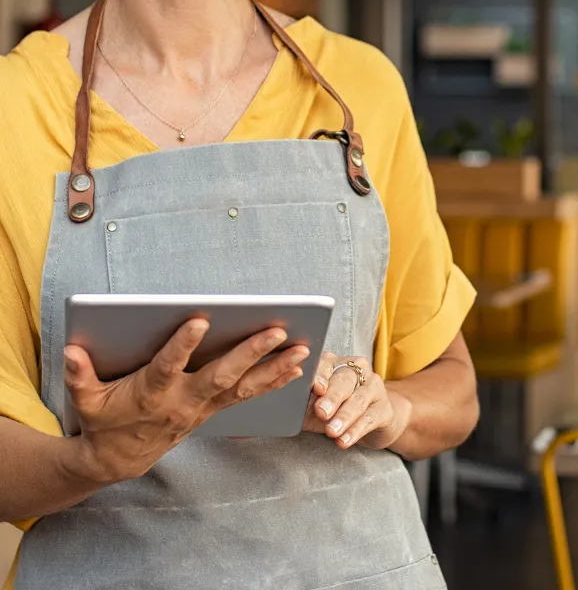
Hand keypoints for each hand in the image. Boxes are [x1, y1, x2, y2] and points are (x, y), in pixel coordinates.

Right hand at [64, 320, 308, 483]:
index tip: (199, 320)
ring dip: (274, 368)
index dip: (182, 345)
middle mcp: (183, 401)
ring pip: (243, 386)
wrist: (119, 460)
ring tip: (302, 349)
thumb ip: (80, 376)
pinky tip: (297, 367)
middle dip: (250, 352)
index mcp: (151, 393)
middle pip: (221, 375)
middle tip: (276, 330)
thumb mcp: (86, 400)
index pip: (168, 366)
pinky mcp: (213, 409)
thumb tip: (72, 351)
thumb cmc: (103, 420)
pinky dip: (273, 381)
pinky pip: (248, 395)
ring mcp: (202, 407)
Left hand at [303, 352, 411, 450]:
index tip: (315, 388)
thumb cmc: (336, 409)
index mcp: (335, 363)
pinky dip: (355, 431)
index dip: (321, 375)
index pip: (326, 364)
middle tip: (321, 412)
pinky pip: (369, 419)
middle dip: (332, 397)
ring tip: (331, 432)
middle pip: (344, 380)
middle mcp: (357, 370)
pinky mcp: (385, 408)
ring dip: (344, 417)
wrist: (372, 420)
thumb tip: (283, 409)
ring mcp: (374, 387)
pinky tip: (344, 441)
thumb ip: (303, 404)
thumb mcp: (316, 405)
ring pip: (358, 400)